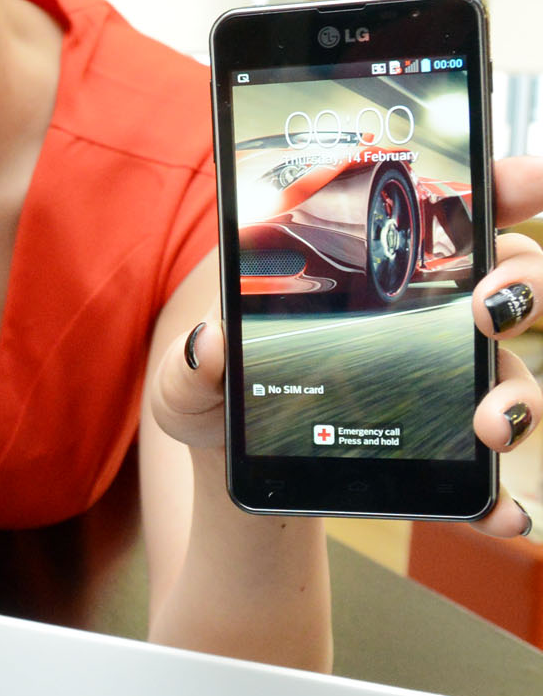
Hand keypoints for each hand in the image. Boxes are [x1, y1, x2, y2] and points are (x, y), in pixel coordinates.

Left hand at [149, 155, 542, 538]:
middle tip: (488, 312)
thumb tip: (210, 344)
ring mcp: (442, 385)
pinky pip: (489, 475)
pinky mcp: (440, 451)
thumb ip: (190, 361)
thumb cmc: (214, 391)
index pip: (452, 213)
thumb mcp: (187, 374)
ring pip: (513, 375)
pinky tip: (505, 514)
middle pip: (510, 283)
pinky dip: (504, 496)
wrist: (229, 466)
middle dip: (522, 288)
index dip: (501, 187)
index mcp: (370, 273)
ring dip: (519, 396)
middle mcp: (425, 320)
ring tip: (490, 426)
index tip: (528, 181)